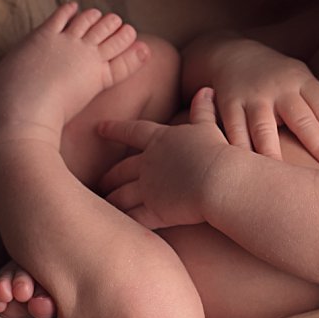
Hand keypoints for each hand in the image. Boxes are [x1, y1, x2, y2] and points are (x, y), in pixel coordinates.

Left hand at [96, 88, 233, 229]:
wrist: (220, 180)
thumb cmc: (217, 151)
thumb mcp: (208, 127)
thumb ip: (203, 110)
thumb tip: (206, 90)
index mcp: (160, 140)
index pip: (132, 132)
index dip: (115, 129)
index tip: (99, 128)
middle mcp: (149, 163)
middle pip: (121, 169)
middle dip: (109, 175)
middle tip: (98, 180)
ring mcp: (149, 188)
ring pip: (122, 196)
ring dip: (112, 200)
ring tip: (103, 206)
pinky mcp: (155, 211)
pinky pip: (134, 218)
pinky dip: (125, 222)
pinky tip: (118, 227)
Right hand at [193, 37, 318, 167]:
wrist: (232, 54)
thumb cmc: (276, 74)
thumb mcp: (301, 76)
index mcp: (300, 80)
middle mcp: (278, 88)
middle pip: (300, 117)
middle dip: (317, 143)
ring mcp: (252, 96)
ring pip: (264, 127)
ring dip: (275, 152)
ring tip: (286, 177)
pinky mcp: (229, 104)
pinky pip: (235, 131)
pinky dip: (241, 150)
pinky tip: (248, 170)